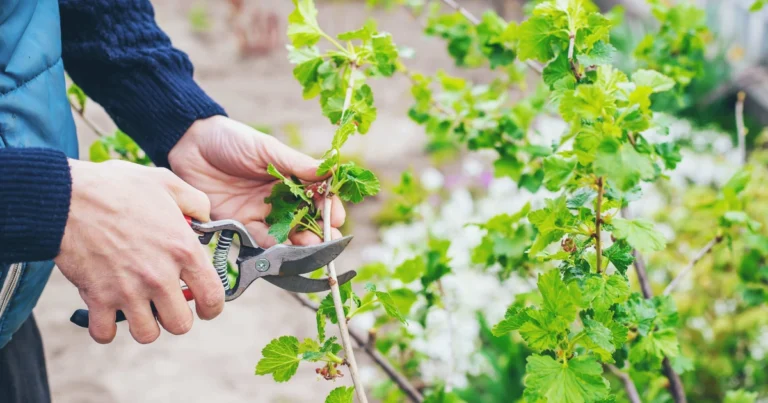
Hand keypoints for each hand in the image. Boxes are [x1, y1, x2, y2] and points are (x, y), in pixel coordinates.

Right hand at [55, 160, 223, 343]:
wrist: (67, 196)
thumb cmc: (116, 187)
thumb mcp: (167, 183)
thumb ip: (195, 202)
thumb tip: (206, 219)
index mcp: (183, 249)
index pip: (213, 296)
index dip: (212, 308)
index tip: (205, 308)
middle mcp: (160, 276)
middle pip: (181, 324)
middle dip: (176, 318)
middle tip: (167, 305)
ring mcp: (128, 290)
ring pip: (147, 334)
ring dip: (144, 325)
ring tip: (139, 309)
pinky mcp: (97, 297)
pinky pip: (105, 333)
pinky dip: (105, 329)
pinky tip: (107, 312)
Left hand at [168, 116, 345, 246]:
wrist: (190, 146)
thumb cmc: (231, 140)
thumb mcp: (266, 148)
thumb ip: (296, 164)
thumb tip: (331, 171)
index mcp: (291, 177)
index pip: (318, 196)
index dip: (329, 208)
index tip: (336, 217)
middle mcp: (280, 199)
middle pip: (306, 220)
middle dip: (320, 232)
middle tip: (328, 240)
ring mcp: (261, 214)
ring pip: (287, 234)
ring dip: (301, 244)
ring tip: (310, 248)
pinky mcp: (240, 225)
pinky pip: (261, 241)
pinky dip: (274, 247)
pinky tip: (284, 250)